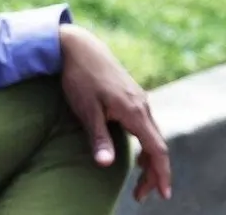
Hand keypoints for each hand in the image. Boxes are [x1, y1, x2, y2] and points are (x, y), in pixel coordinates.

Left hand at [59, 24, 171, 201]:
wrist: (78, 47)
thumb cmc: (79, 77)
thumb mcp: (85, 109)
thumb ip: (98, 137)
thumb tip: (105, 164)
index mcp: (134, 111)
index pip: (156, 149)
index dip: (161, 173)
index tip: (163, 193)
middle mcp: (142, 106)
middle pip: (157, 145)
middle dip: (154, 172)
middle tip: (142, 195)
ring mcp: (139, 100)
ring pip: (152, 135)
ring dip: (149, 159)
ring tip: (140, 180)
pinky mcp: (132, 96)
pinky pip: (146, 125)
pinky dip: (145, 143)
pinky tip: (137, 152)